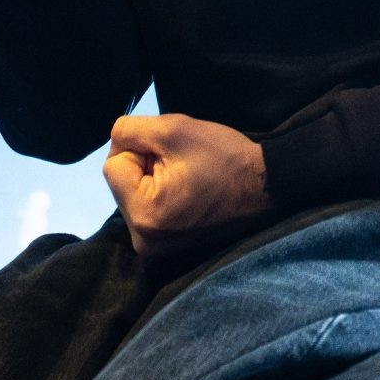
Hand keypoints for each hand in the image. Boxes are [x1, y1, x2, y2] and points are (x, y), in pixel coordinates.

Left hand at [104, 113, 271, 260]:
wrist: (267, 186)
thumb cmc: (225, 158)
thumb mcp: (172, 129)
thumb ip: (129, 130)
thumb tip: (114, 140)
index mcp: (144, 215)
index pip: (112, 165)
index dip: (140, 149)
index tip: (172, 153)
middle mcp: (145, 242)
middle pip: (121, 184)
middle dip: (145, 166)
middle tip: (183, 165)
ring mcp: (156, 250)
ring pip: (134, 195)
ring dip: (154, 180)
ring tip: (189, 178)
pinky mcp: (167, 249)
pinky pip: (148, 211)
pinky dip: (162, 196)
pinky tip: (189, 192)